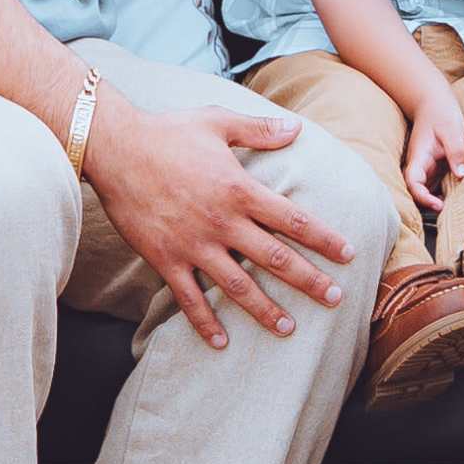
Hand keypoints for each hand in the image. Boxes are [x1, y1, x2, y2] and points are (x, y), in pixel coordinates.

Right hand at [81, 89, 359, 348]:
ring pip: (239, 287)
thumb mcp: (218, 121)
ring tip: (289, 329)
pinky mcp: (166, 259)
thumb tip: (297, 128)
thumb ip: (259, 130)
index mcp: (240, 189)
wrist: (115, 149)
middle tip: (334, 299)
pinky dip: (204, 323)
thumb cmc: (168, 131)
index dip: (324, 239)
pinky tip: (220, 342)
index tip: (348, 255)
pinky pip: (189, 298)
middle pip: (276, 259)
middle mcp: (223, 222)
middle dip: (309, 281)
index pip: (293, 220)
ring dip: (266, 311)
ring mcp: (194, 245)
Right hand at [401, 87, 463, 213]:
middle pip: (418, 191)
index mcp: (419, 156)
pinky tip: (457, 196)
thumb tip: (462, 175)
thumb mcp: (452, 130)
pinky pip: (436, 184)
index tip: (438, 205)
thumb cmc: (441, 113)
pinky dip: (444, 191)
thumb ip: (457, 152)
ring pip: (427, 190)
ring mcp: (427, 166)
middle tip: (449, 212)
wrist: (434, 100)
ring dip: (437, 200)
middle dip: (429, 204)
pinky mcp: (435, 166)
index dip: (422, 197)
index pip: (413, 182)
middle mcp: (420, 164)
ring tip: (455, 207)